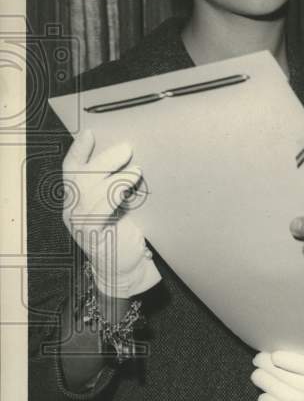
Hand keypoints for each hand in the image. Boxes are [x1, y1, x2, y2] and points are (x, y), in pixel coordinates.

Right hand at [62, 129, 160, 297]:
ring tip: (137, 170)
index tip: (90, 133)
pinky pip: (99, 210)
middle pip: (81, 176)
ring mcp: (79, 223)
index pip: (70, 170)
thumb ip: (115, 185)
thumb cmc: (125, 231)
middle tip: (127, 147)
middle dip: (104, 159)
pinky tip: (130, 187)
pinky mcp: (93, 235)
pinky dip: (115, 194)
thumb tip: (131, 157)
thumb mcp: (117, 204)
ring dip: (115, 177)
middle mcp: (72, 209)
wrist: (127, 267)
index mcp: (75, 198)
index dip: (78, 150)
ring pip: (91, 191)